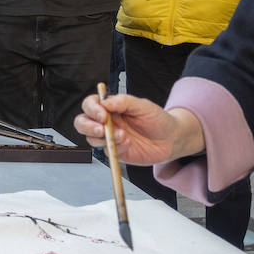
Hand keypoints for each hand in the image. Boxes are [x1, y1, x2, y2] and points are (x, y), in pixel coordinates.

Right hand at [73, 92, 204, 165]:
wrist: (171, 139)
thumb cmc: (157, 119)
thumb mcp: (142, 106)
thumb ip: (123, 101)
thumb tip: (105, 102)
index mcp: (111, 107)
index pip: (90, 104)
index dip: (92, 109)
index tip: (102, 114)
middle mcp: (106, 122)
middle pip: (82, 122)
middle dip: (88, 126)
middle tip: (101, 129)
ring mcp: (109, 137)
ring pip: (91, 138)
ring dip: (104, 138)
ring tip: (123, 136)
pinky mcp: (115, 151)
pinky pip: (106, 151)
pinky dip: (116, 147)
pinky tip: (128, 144)